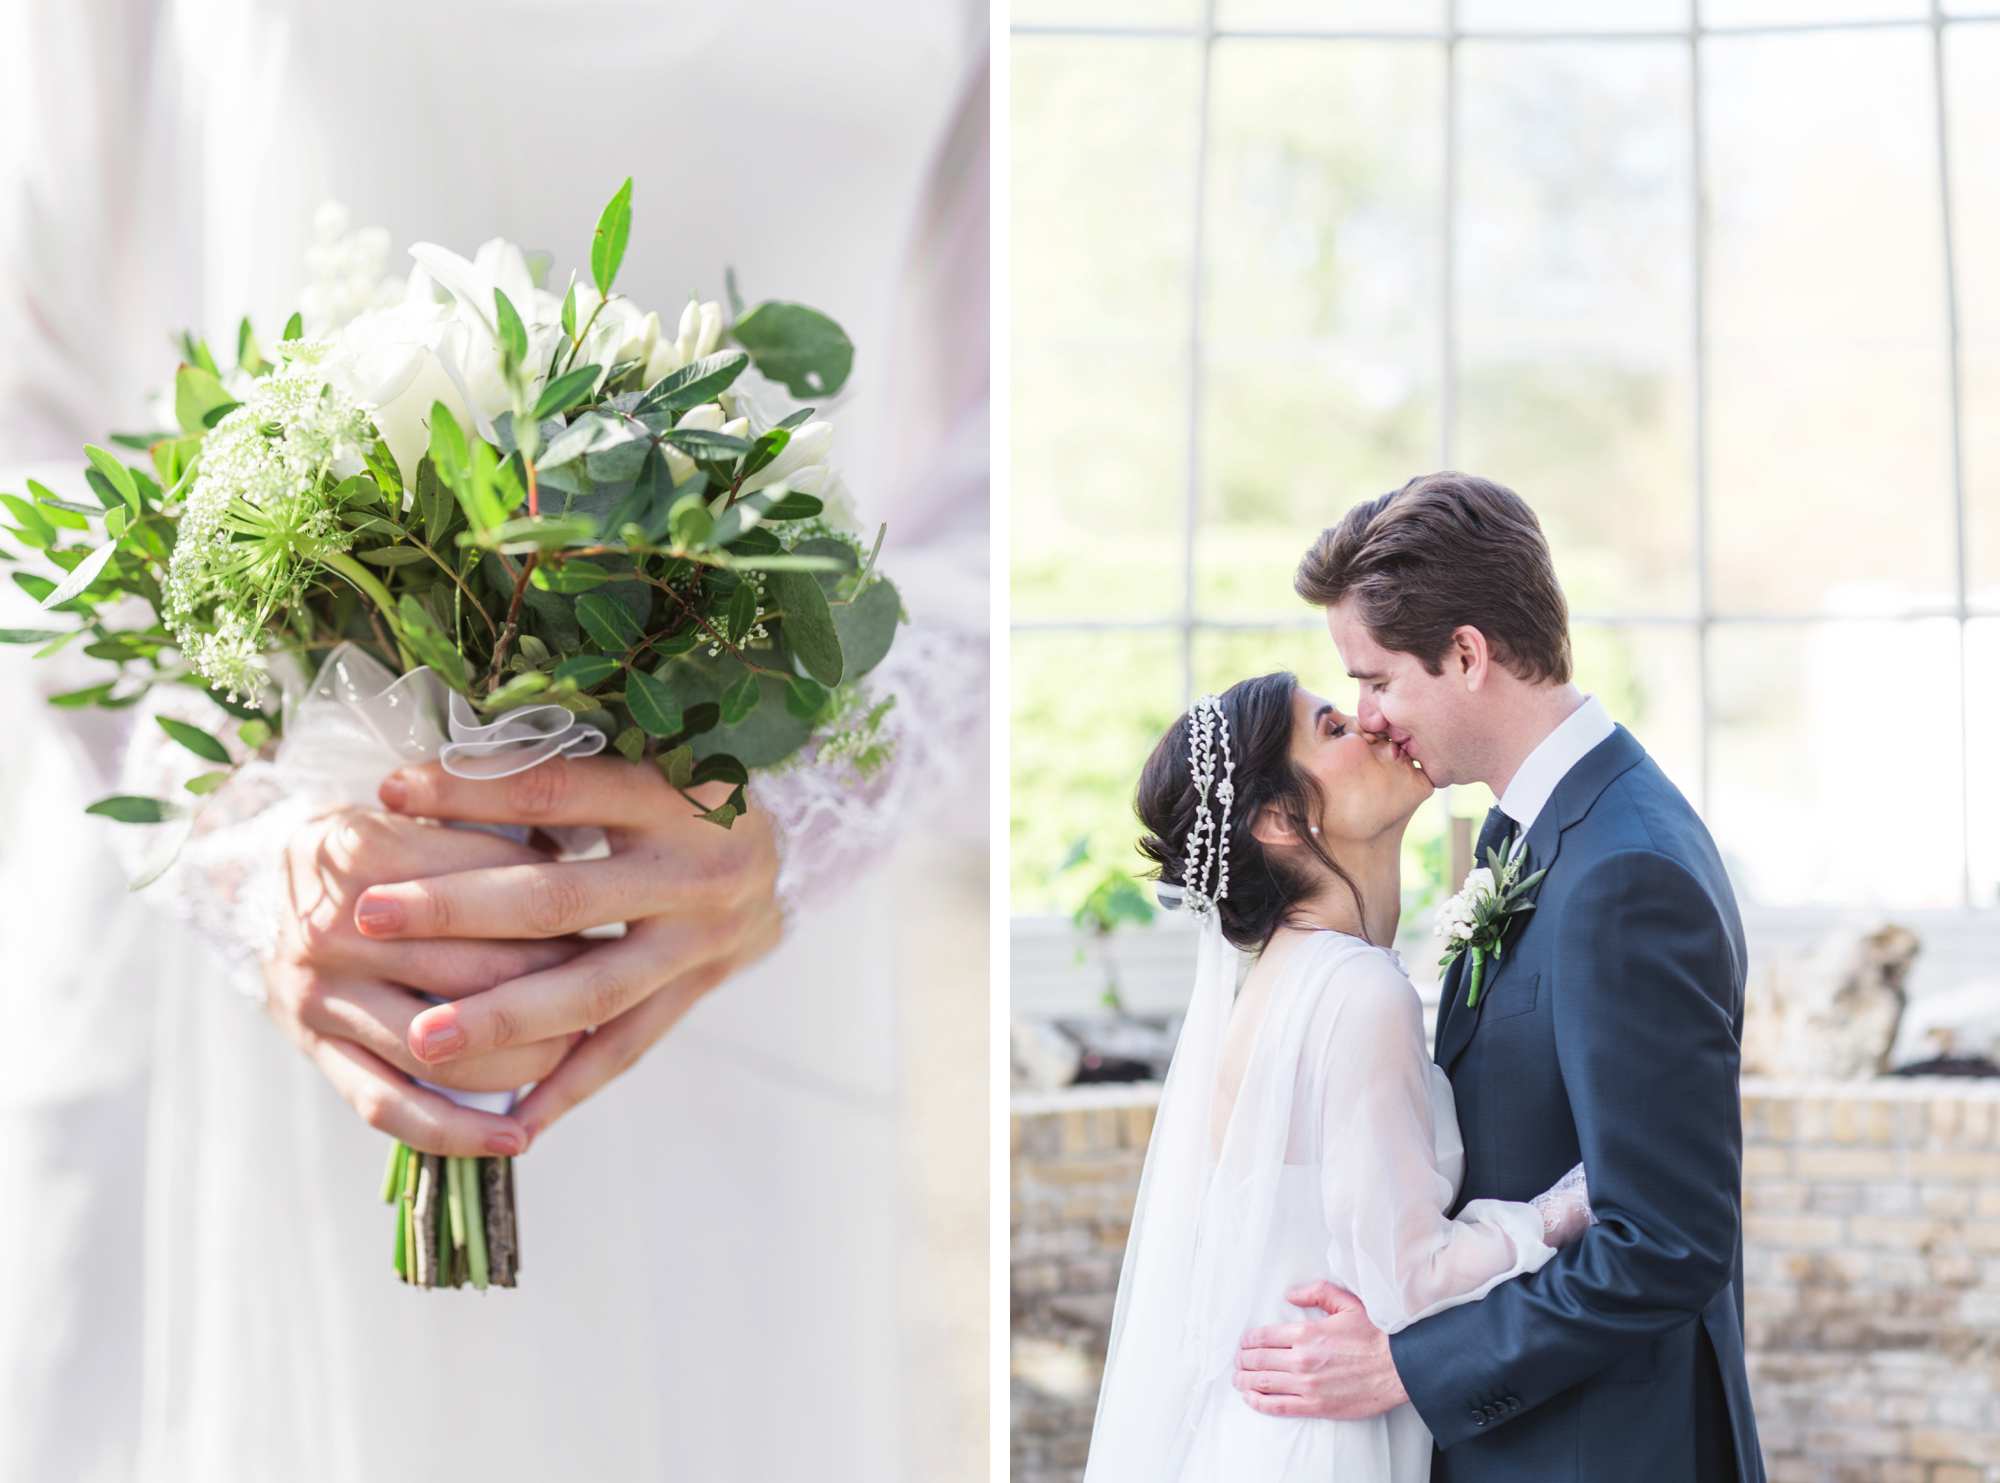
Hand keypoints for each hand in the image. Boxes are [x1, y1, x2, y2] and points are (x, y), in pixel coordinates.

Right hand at [269, 807, 593, 1157]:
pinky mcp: (314, 1049)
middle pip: (477, 970)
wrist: (264, 884)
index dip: (560, 904)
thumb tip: (582, 874)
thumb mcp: (423, 814)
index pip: (493, 886)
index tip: (609, 913)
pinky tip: (513, 1139)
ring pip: (443, 1046)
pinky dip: (453, 1131)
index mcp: (362, 850)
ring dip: (523, 1056)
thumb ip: (491, 834)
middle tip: (608, 982)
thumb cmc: (379, 848)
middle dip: (556, 983)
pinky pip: (389, 1106)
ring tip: (574, 1049)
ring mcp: (318, 995)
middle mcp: (332, 927)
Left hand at [358, 755, 782, 1144]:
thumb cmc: (687, 793)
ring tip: (421, 1037)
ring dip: (502, 1016)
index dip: (473, 789)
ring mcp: (698, 942)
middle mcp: (690, 872)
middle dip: (456, 909)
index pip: (557, 790)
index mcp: (672, 795)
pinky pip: (626, 1049)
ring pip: (590, 990)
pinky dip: (566, 1086)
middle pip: (559, 898)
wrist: (790, 854)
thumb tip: (433, 770)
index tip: (390, 790)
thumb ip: (559, 768)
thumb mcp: (645, 759)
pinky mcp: (697, 991)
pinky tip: (508, 1118)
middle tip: (369, 916)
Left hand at [1233, 1281, 1409, 1419]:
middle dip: (1243, 1360)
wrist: (1398, 1368)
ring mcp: (1307, 1385)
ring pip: (1263, 1383)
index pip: (1262, 1337)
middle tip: (1238, 1362)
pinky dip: (1259, 1402)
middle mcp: (1301, 1359)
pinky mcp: (1315, 1406)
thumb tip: (1289, 1294)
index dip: (1247, 1341)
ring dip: (1245, 1381)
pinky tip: (1251, 1399)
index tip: (1244, 1344)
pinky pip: (1278, 1406)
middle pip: (1258, 1360)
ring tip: (1238, 1380)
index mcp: (1306, 1332)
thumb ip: (1316, 1292)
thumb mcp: (1347, 1303)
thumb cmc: (1374, 1335)